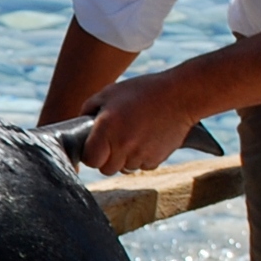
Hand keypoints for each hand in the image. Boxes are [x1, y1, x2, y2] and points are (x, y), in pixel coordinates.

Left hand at [81, 71, 202, 173]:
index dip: (90, 154)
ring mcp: (140, 155)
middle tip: (112, 140)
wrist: (180, 96)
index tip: (95, 145)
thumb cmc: (142, 91)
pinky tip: (145, 139)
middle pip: (106, 169)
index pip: (90, 160)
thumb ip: (89, 109)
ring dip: (124, 158)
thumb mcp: (109, 93)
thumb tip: (80, 126)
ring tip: (131, 136)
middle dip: (106, 158)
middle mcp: (122, 146)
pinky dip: (140, 158)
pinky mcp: (156, 160)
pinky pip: (141, 166)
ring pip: (124, 169)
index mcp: (106, 129)